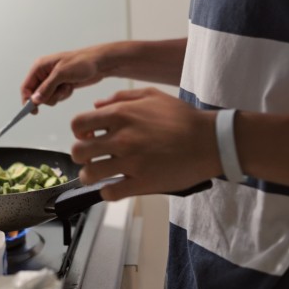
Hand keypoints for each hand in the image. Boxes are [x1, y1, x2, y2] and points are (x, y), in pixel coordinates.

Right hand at [20, 44, 110, 107]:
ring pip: (48, 97)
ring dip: (59, 96)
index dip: (27, 99)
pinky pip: (57, 97)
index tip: (33, 110)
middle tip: (60, 91)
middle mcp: (44, 73)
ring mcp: (53, 80)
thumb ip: (47, 87)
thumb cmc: (82, 62)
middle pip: (36, 95)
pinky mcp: (61, 85)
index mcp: (40, 66)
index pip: (26, 86)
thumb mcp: (62, 74)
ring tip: (68, 85)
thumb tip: (35, 100)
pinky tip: (71, 86)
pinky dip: (64, 95)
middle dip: (49, 96)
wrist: (99, 63)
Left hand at [69, 88, 218, 200]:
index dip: (78, 132)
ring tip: (100, 174)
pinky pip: (109, 193)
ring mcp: (130, 162)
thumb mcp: (152, 95)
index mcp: (121, 115)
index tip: (89, 137)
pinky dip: (107, 192)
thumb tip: (96, 105)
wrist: (210, 141)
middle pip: (78, 152)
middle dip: (81, 156)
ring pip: (90, 174)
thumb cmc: (183, 117)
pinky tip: (116, 186)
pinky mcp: (142, 183)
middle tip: (93, 157)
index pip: (78, 124)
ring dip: (91, 176)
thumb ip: (121, 98)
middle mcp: (121, 138)